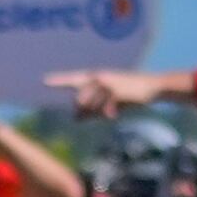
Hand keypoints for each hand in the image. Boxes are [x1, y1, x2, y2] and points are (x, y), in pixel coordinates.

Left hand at [49, 66, 194, 116]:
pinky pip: (104, 108)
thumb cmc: (130, 94)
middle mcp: (99, 77)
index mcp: (96, 77)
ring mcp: (107, 83)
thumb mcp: (109, 102)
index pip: (73, 79)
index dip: (59, 81)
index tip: (44, 81)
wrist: (152, 87)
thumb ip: (92, 109)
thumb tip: (75, 119)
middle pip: (81, 100)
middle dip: (86, 112)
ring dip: (98, 113)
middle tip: (99, 116)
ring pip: (92, 105)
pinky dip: (108, 113)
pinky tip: (113, 116)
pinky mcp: (115, 90)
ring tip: (110, 113)